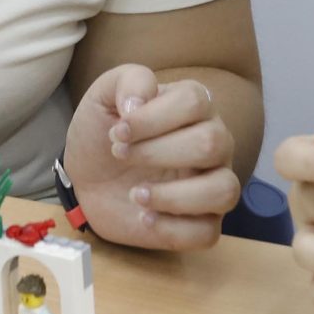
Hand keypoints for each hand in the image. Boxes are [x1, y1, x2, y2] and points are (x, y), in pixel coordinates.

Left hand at [65, 63, 239, 249]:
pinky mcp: (202, 222)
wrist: (88, 180)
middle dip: (158, 152)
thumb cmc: (103, 135)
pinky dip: (172, 228)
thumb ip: (128, 81)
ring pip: (225, 190)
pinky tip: (144, 218)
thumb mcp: (103, 97)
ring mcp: (213, 184)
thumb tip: (140, 102)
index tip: (117, 131)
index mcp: (194, 107)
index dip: (153, 118)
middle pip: (213, 143)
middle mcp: (214, 144)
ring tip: (135, 195)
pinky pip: (208, 233)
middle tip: (120, 156)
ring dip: (175, 196)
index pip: (195, 101)